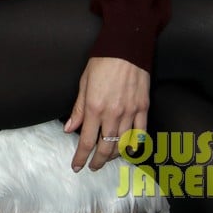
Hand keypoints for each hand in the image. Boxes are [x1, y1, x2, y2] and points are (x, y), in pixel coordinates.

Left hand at [64, 57, 149, 171]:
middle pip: (105, 148)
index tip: (77, 166)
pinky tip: (129, 149)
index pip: (86, 141)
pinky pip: (141, 134)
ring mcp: (130, 112)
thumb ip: (78, 109)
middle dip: (97, 161)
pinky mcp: (143, 108)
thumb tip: (69, 128)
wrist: (126, 46)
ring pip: (123, 144)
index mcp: (94, 107)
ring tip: (107, 157)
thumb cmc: (102, 60)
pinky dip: (135, 145)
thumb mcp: (84, 82)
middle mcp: (112, 114)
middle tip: (92, 166)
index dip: (81, 157)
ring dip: (114, 155)